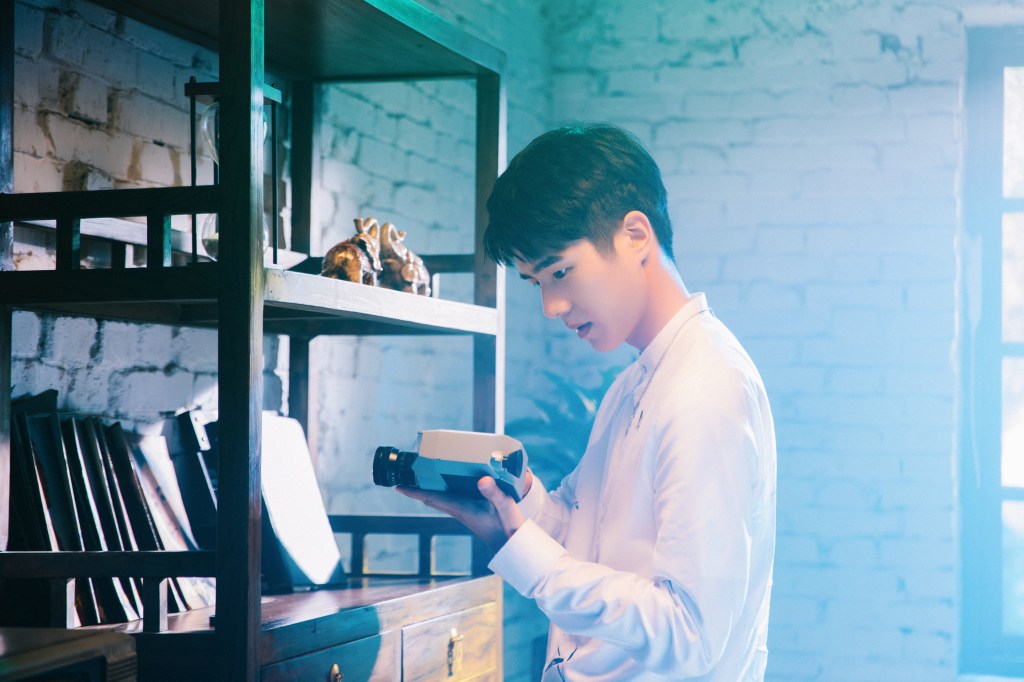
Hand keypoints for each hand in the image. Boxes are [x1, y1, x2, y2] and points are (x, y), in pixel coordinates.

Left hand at [397, 476, 525, 551]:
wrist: (512, 543)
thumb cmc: (507, 525)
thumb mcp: (503, 505)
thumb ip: (493, 492)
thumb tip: (482, 480)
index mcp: (460, 507)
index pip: (432, 497)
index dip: (414, 492)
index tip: (398, 486)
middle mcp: (458, 510)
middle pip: (431, 498)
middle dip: (417, 489)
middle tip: (405, 477)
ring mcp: (463, 512)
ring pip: (440, 499)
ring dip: (429, 489)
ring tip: (421, 476)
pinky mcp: (470, 512)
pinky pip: (450, 499)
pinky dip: (443, 491)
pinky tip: (449, 483)